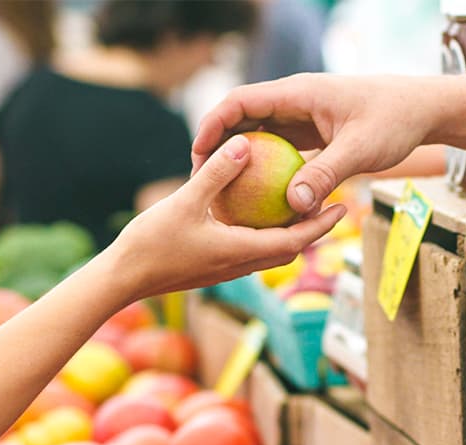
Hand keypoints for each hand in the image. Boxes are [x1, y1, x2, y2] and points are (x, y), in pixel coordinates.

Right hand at [113, 134, 346, 299]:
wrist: (122, 279)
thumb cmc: (151, 243)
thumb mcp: (185, 202)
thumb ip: (217, 174)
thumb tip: (245, 144)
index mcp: (241, 252)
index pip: (295, 241)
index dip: (322, 225)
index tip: (343, 207)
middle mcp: (240, 265)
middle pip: (289, 248)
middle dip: (314, 229)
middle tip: (333, 204)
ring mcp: (226, 268)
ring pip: (270, 251)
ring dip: (290, 233)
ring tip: (302, 207)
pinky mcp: (213, 267)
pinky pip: (249, 249)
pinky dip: (263, 233)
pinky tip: (256, 212)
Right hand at [191, 74, 438, 216]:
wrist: (422, 110)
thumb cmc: (394, 121)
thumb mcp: (360, 150)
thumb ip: (325, 175)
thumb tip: (293, 206)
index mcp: (298, 93)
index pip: (240, 101)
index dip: (213, 125)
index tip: (198, 155)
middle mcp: (295, 101)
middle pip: (243, 118)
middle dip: (219, 146)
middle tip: (201, 180)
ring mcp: (303, 117)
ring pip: (260, 135)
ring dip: (241, 160)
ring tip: (223, 192)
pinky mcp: (313, 133)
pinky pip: (280, 149)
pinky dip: (267, 169)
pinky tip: (260, 198)